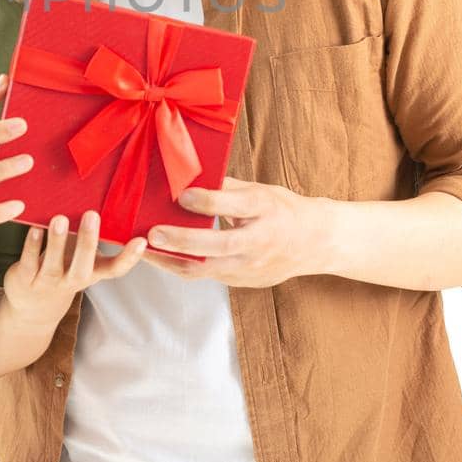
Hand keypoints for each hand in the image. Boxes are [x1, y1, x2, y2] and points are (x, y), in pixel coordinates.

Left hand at [2, 211, 146, 328]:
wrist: (33, 306)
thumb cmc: (64, 268)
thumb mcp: (82, 257)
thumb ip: (92, 235)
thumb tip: (102, 195)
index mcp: (92, 273)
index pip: (115, 270)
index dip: (129, 258)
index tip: (142, 241)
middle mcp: (71, 281)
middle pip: (82, 267)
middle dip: (87, 242)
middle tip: (92, 215)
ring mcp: (48, 282)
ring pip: (53, 265)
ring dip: (57, 242)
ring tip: (59, 219)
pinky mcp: (25, 279)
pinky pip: (29, 262)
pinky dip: (32, 245)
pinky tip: (34, 228)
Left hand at [142, 176, 332, 286]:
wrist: (316, 243)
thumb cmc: (282, 210)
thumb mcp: (260, 191)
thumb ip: (226, 188)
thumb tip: (188, 179)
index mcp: (264, 209)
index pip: (232, 206)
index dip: (205, 201)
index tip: (181, 196)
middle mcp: (258, 241)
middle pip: (216, 246)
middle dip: (181, 240)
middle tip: (153, 233)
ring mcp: (251, 267)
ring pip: (206, 269)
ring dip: (172, 261)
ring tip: (146, 250)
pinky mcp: (244, 282)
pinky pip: (209, 276)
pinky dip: (184, 266)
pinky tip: (165, 257)